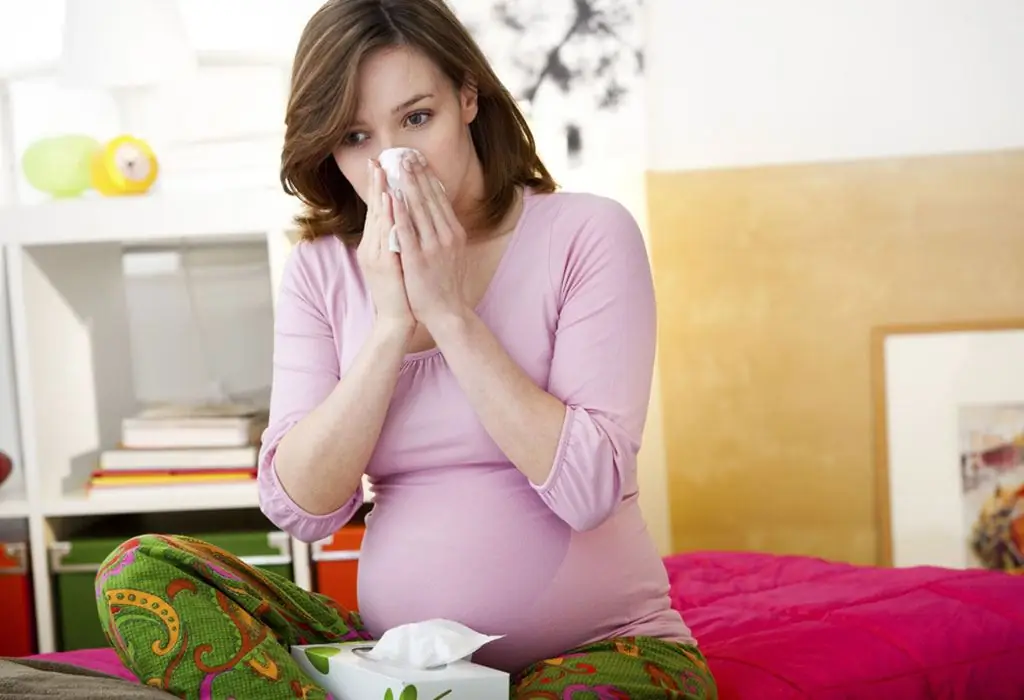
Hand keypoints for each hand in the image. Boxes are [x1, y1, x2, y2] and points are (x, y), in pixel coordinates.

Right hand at [357, 159, 414, 333]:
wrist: (396, 320)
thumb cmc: (399, 292)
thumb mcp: (393, 263)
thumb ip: (393, 243)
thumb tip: (399, 223)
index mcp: (372, 247)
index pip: (376, 212)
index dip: (377, 189)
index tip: (378, 166)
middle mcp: (371, 249)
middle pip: (374, 211)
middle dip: (376, 185)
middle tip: (377, 160)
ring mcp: (376, 256)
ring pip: (379, 219)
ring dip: (381, 194)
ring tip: (382, 172)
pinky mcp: (384, 265)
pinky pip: (387, 236)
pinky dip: (389, 217)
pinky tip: (391, 201)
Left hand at [391, 152, 469, 328]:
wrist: (448, 312)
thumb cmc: (446, 284)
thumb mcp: (452, 253)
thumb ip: (445, 232)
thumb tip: (438, 212)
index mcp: (453, 233)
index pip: (439, 199)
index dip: (428, 177)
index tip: (418, 160)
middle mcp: (445, 236)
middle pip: (429, 198)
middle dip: (417, 175)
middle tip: (406, 155)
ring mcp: (432, 247)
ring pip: (419, 210)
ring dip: (407, 186)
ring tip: (398, 167)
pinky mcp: (418, 259)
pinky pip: (407, 232)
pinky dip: (400, 213)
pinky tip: (392, 198)